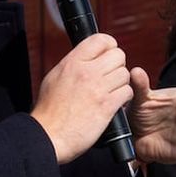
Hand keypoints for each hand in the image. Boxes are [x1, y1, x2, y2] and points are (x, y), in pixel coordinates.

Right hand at [30, 34, 131, 164]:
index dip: (109, 46)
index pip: (101, 40)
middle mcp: (87, 72)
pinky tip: (114, 103)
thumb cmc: (49, 111)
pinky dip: (124, 98)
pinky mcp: (107, 106)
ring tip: (111, 92)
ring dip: (121, 83)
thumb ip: (72, 64)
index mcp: (73, 62)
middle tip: (110, 77)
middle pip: (118, 55)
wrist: (48, 136)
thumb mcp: (55, 77)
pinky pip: (127, 92)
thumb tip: (85, 57)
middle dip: (117, 66)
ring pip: (125, 74)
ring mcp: (98, 88)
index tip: (108, 55)